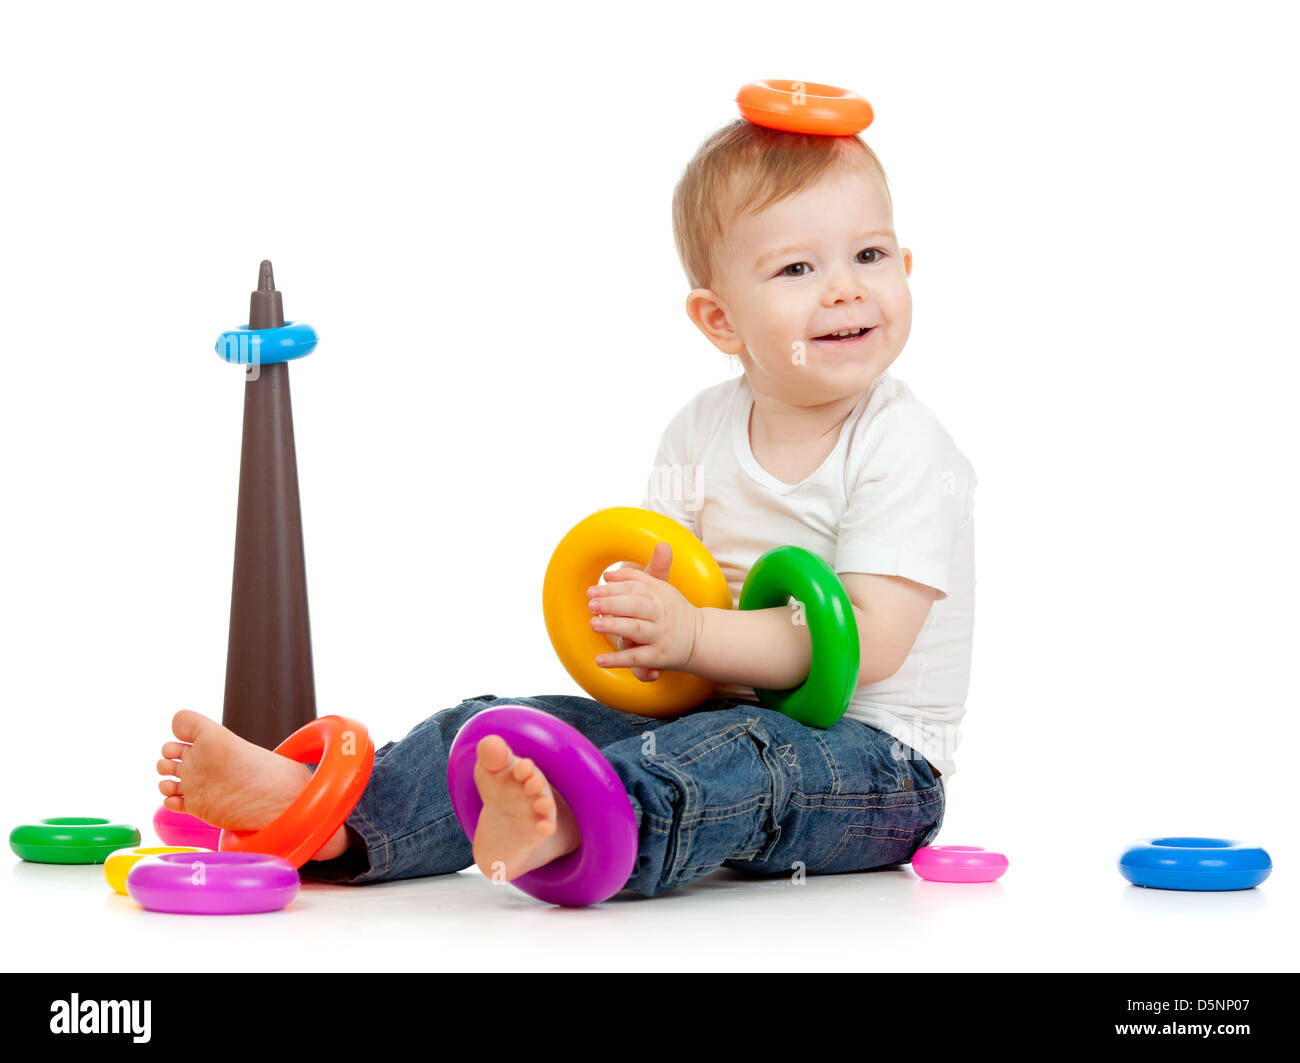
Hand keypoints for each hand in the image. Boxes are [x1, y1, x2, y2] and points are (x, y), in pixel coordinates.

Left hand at [588, 542, 701, 680]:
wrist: (699, 638)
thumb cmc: (670, 610)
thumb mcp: (659, 589)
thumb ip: (634, 578)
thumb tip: (608, 575)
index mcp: (658, 595)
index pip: (633, 588)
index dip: (612, 589)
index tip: (591, 591)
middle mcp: (660, 614)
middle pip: (635, 605)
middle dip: (612, 603)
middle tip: (591, 604)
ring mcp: (659, 635)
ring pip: (636, 629)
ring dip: (614, 626)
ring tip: (593, 624)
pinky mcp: (658, 657)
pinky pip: (637, 659)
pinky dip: (618, 660)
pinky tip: (600, 660)